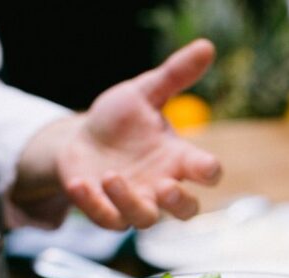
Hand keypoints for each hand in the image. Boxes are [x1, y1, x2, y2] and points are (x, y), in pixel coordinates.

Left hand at [12, 40, 221, 229]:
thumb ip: (174, 75)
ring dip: (129, 202)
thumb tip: (206, 46)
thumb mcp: (143, 93)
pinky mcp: (105, 210)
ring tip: (110, 175)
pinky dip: (91, 204)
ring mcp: (134, 202)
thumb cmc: (120, 120)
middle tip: (166, 187)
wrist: (81, 138)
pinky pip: (105, 219)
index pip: (206, 172)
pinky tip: (79, 183)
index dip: (209, 172)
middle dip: (179, 204)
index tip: (205, 167)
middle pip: (186, 211)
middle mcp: (161, 186)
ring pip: (145, 220)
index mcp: (178, 158)